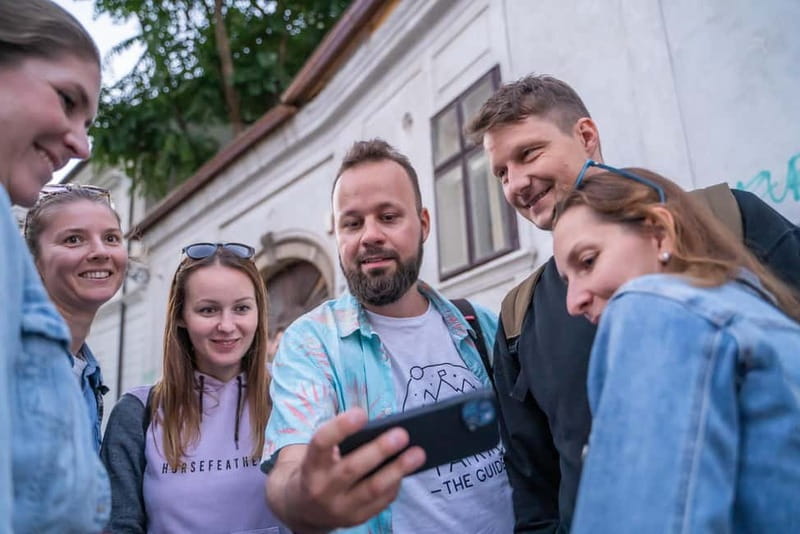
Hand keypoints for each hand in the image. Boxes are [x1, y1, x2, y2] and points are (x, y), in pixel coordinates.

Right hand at [274, 408, 425, 531]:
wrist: (300, 507)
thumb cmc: (318, 468)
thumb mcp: (319, 454)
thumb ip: (342, 441)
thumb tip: (383, 427)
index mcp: (310, 464)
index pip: (321, 443)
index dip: (341, 427)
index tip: (362, 413)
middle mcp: (321, 488)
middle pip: (351, 468)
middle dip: (379, 450)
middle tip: (402, 434)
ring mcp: (338, 507)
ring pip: (371, 489)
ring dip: (397, 470)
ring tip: (418, 454)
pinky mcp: (354, 519)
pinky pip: (380, 502)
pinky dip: (395, 484)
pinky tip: (406, 470)